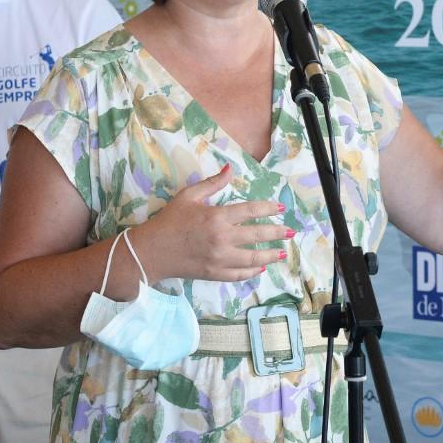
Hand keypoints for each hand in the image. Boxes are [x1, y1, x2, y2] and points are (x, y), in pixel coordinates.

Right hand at [135, 165, 289, 282]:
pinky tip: (260, 268)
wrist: (152, 251)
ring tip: (281, 253)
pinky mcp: (215, 274)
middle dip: (277, 233)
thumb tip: (231, 168)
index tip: (280, 208)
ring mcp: (220, 259)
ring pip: (252, 258)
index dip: (268, 208)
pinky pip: (239, 274)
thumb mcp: (188, 196)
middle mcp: (222, 238)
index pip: (251, 211)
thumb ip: (212, 183)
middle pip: (257, 235)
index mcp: (217, 217)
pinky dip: (252, 272)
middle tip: (290, 232)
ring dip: (269, 255)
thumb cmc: (169, 220)